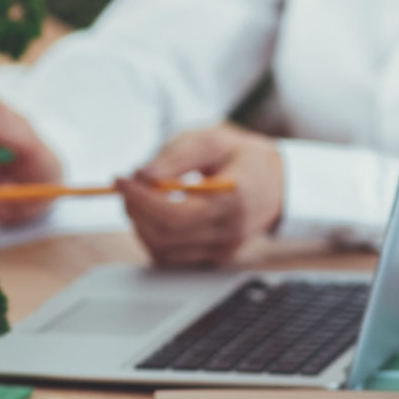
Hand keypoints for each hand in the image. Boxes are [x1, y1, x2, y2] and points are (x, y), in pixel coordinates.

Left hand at [120, 126, 285, 268]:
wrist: (277, 182)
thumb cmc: (241, 157)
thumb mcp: (211, 140)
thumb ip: (176, 156)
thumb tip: (142, 175)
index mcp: (233, 201)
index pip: (176, 215)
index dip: (141, 200)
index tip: (121, 180)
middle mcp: (229, 232)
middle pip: (165, 237)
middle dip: (136, 210)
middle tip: (128, 185)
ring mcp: (223, 250)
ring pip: (163, 252)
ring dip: (141, 225)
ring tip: (142, 196)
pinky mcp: (214, 258)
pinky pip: (172, 258)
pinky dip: (153, 238)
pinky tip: (155, 213)